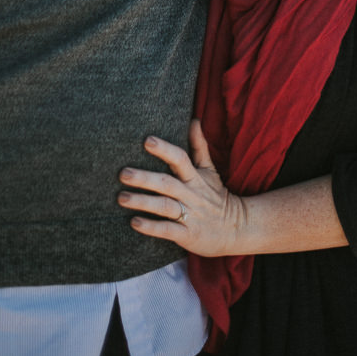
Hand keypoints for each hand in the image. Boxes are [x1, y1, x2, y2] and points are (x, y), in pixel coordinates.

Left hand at [118, 120, 247, 256]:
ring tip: (121, 198)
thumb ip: (199, 147)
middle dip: (144, 178)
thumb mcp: (210, 170)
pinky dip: (151, 227)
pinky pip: (167, 230)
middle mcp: (191, 194)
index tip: (147, 141)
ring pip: (164, 206)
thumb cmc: (215, 196)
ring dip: (142, 202)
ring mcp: (190, 215)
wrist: (235, 228)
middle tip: (123, 174)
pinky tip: (134, 222)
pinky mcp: (187, 235)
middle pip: (166, 183)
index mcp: (195, 177)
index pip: (180, 159)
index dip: (164, 150)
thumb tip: (194, 120)